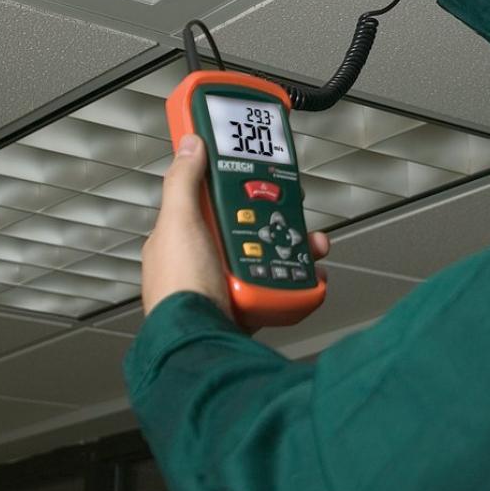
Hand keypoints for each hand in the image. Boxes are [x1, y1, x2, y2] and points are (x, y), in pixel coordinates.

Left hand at [141, 135, 331, 322]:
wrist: (201, 345)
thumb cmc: (181, 289)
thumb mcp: (178, 224)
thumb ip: (183, 183)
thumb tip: (190, 145)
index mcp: (183, 236)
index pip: (211, 197)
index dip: (235, 181)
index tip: (257, 168)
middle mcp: (206, 258)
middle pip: (248, 222)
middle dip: (277, 212)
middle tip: (293, 204)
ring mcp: (228, 281)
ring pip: (270, 251)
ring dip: (296, 244)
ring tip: (311, 241)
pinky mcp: (251, 303)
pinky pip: (282, 282)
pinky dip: (301, 277)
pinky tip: (311, 272)